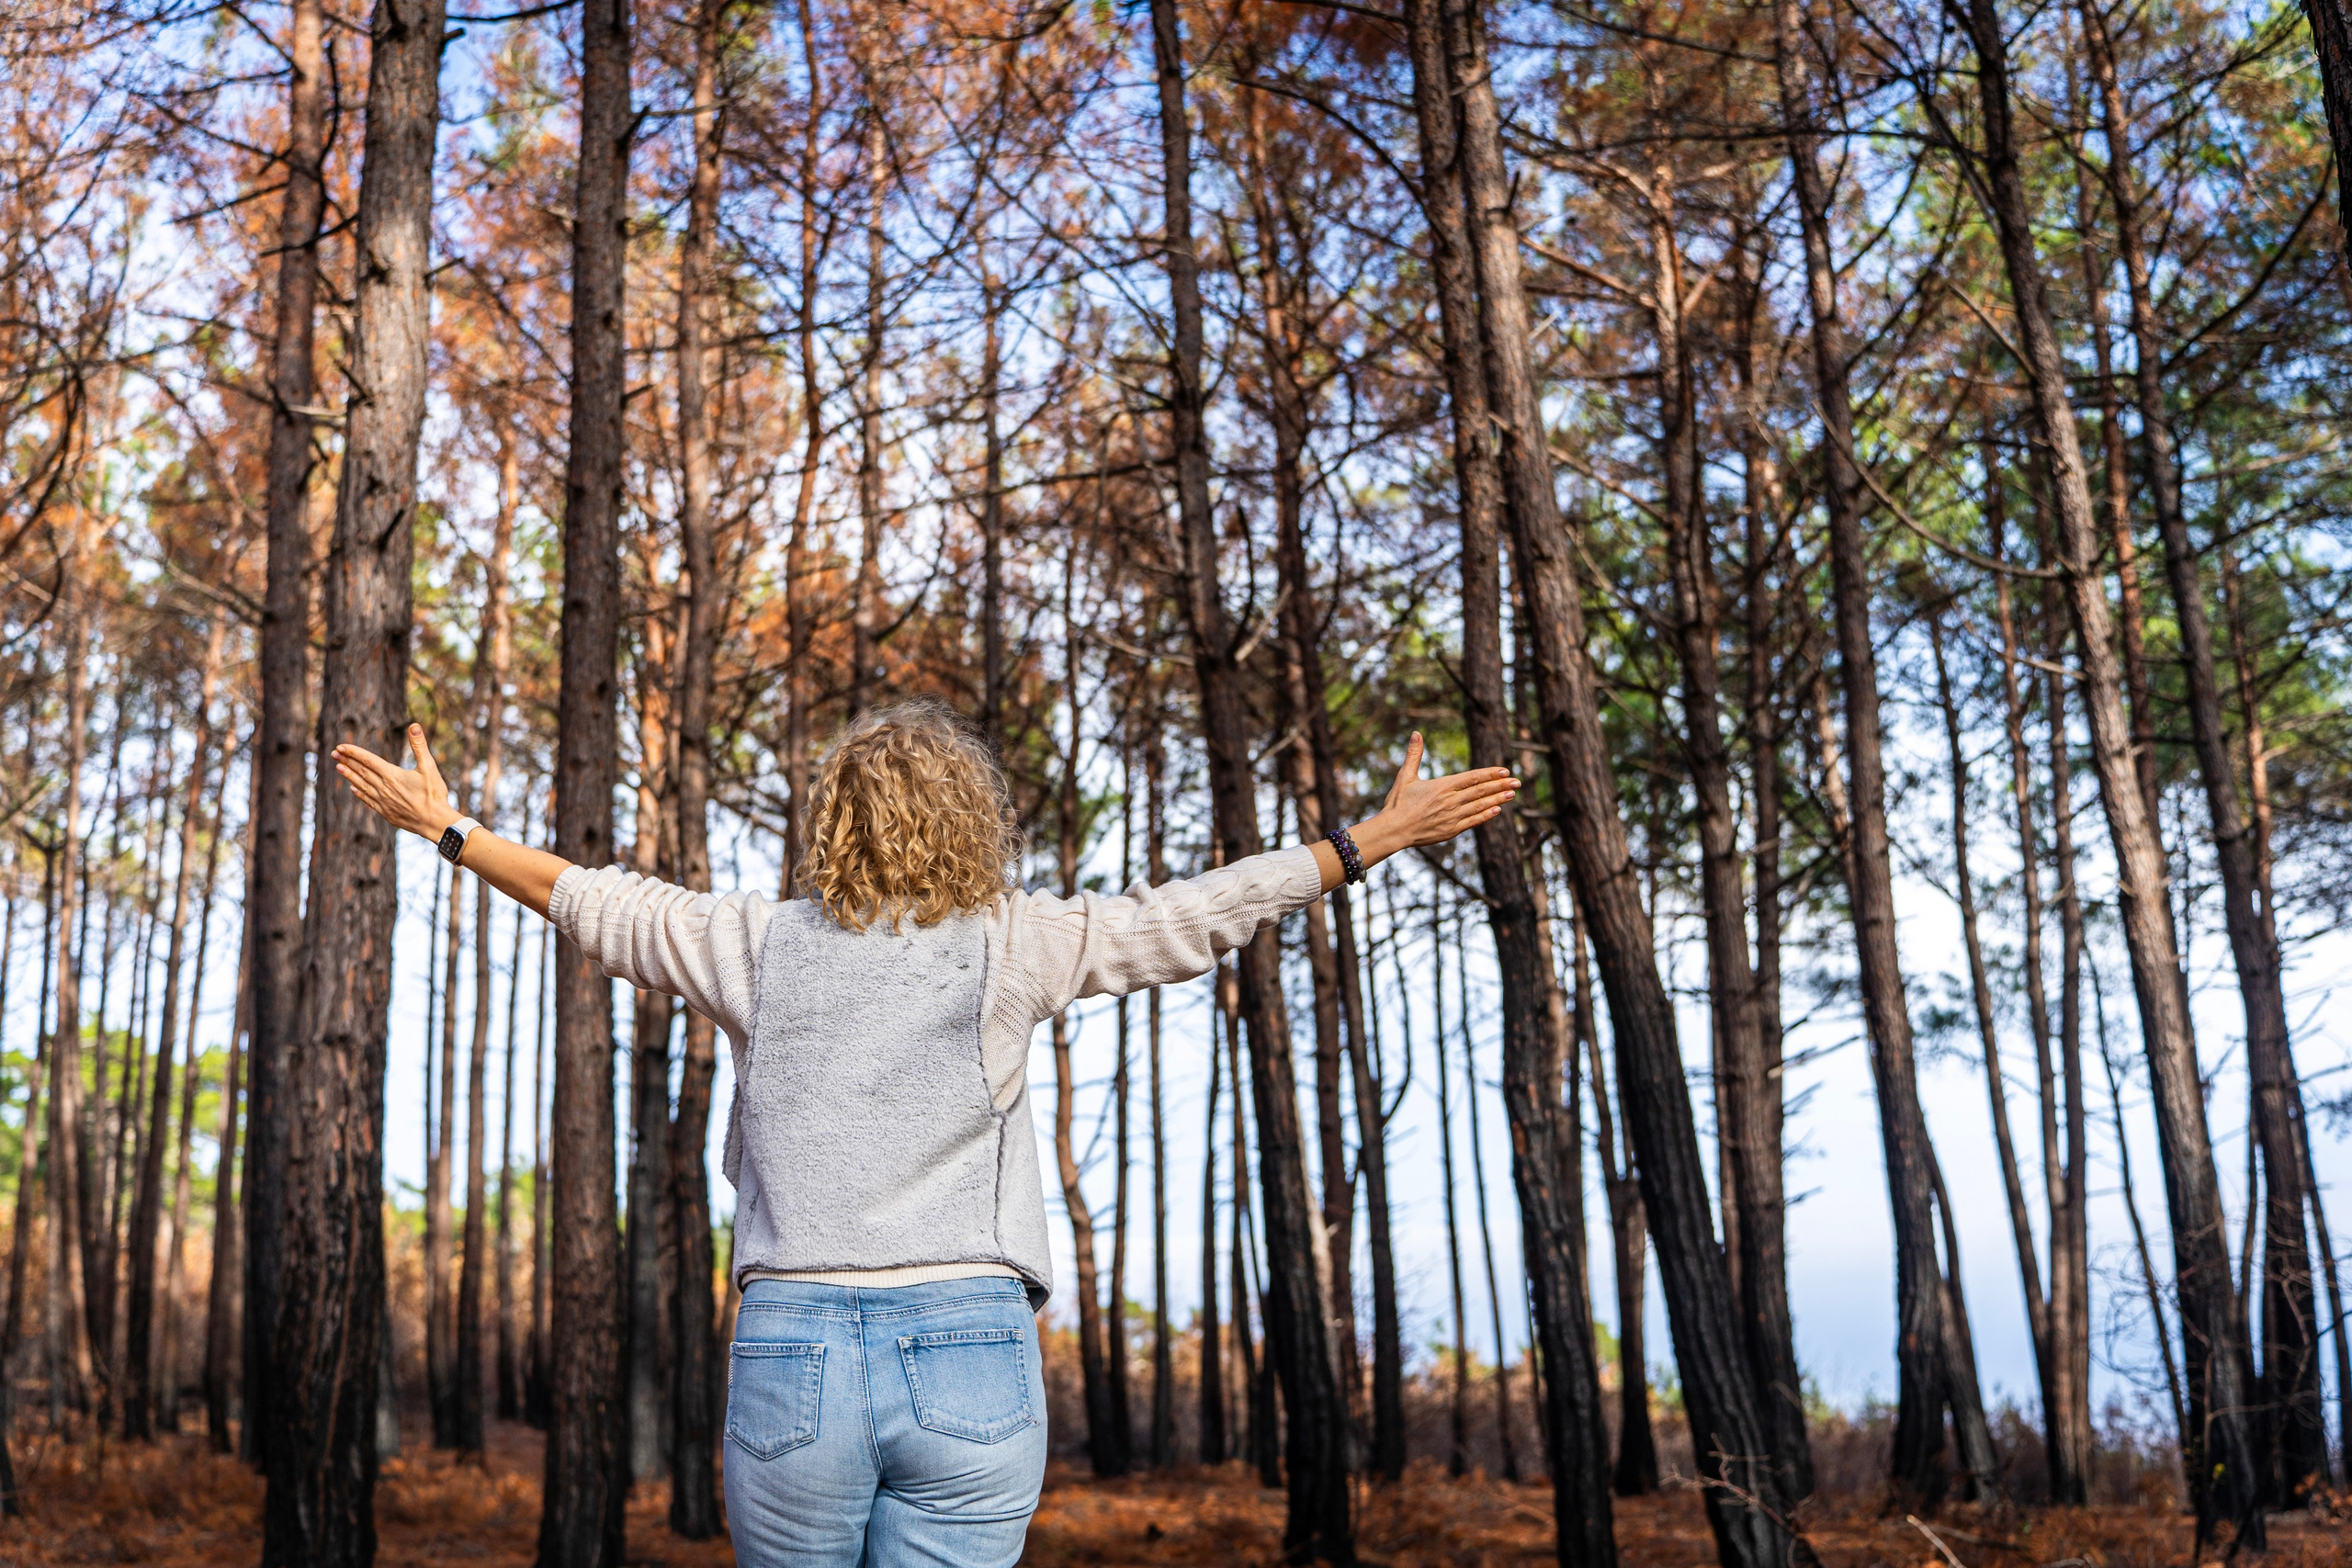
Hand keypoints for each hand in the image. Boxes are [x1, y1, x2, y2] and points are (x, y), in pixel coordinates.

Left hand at [332, 724, 459, 841]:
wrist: (434, 822)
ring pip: (361, 785)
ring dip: (349, 776)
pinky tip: (353, 789)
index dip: (354, 752)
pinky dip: (359, 793)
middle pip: (361, 771)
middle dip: (347, 761)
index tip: (341, 746)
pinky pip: (368, 800)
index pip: (368, 760)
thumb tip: (414, 726)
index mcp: (392, 775)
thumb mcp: (429, 767)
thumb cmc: (434, 794)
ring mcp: (383, 801)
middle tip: (334, 753)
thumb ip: (419, 746)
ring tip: (338, 768)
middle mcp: (383, 788)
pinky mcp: (386, 812)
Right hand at [1354, 732, 1519, 859]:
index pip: (1472, 777)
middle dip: (1500, 785)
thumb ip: (1414, 754)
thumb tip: (1416, 733)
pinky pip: (1473, 821)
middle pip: (1481, 791)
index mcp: (1442, 786)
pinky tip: (1497, 811)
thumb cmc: (1398, 803)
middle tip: (1517, 781)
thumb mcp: (1405, 776)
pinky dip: (1486, 815)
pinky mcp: (1451, 830)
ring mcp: (1453, 816)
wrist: (1394, 830)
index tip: (1504, 770)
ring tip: (1512, 794)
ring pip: (1480, 806)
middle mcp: (1451, 801)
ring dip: (1498, 799)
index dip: (1490, 774)